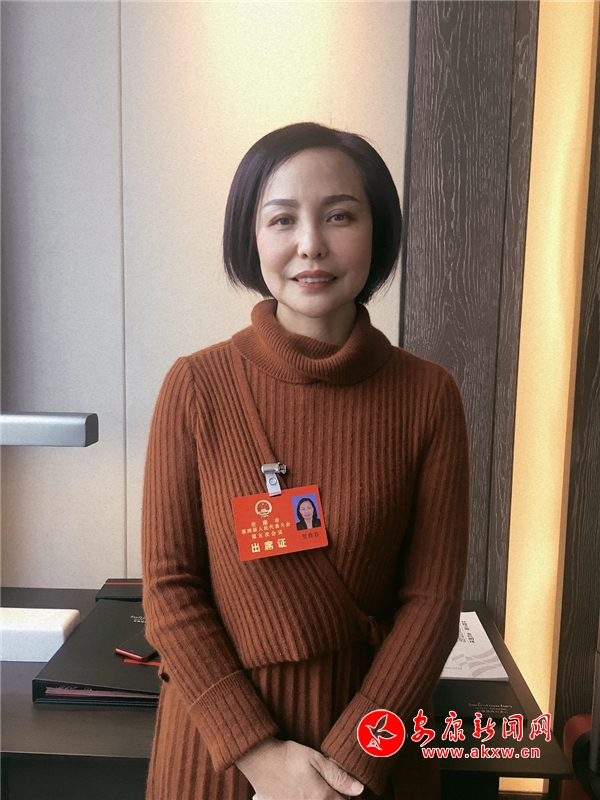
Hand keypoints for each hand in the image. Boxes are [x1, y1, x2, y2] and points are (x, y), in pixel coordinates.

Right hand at [236, 737, 362, 799]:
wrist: (259, 760)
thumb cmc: (288, 756)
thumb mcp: (315, 759)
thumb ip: (338, 776)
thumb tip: (359, 789)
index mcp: (321, 797)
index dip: (351, 797)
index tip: (350, 791)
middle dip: (337, 799)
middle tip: (334, 791)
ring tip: (317, 791)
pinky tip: (302, 794)